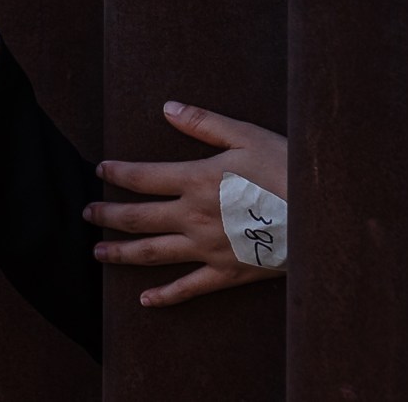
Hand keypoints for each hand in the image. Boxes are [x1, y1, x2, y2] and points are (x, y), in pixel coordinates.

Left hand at [83, 101, 286, 306]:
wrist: (320, 216)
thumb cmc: (286, 169)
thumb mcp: (247, 136)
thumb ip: (204, 122)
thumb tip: (167, 107)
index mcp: (196, 180)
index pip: (143, 177)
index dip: (117, 173)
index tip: (99, 170)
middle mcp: (192, 217)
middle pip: (138, 218)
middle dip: (107, 215)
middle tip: (87, 214)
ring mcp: (207, 249)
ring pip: (152, 254)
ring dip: (121, 253)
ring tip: (99, 252)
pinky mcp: (226, 274)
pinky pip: (188, 289)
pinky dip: (164, 296)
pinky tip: (145, 300)